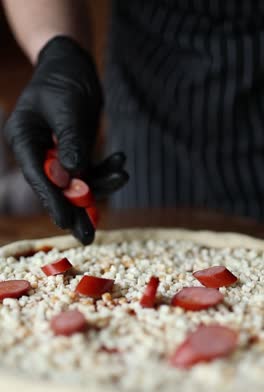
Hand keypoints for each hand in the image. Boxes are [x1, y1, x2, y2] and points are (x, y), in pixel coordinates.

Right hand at [4, 36, 127, 243]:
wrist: (74, 64)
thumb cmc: (65, 79)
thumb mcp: (68, 107)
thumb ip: (70, 142)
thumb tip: (72, 180)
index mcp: (25, 138)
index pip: (38, 176)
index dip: (53, 201)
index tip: (66, 223)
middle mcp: (39, 150)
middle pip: (57, 187)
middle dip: (75, 210)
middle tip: (88, 237)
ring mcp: (57, 154)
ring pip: (78, 181)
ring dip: (100, 185)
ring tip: (122, 176)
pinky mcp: (75, 152)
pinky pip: (90, 169)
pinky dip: (106, 169)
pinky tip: (120, 162)